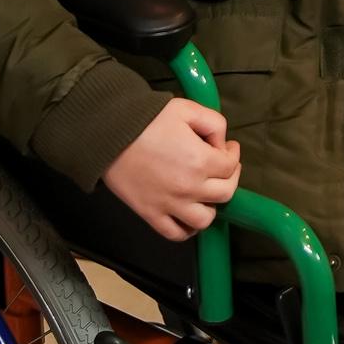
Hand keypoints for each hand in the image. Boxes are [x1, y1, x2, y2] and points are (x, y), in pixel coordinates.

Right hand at [102, 101, 241, 239]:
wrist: (110, 133)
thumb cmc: (148, 118)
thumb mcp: (187, 108)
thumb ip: (214, 123)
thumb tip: (221, 144)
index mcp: (201, 161)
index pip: (230, 166)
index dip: (233, 155)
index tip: (228, 147)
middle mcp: (189, 188)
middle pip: (225, 193)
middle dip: (229, 178)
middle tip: (223, 167)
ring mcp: (170, 205)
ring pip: (204, 220)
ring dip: (211, 207)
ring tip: (205, 194)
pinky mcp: (151, 215)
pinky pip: (176, 234)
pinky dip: (187, 230)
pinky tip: (187, 215)